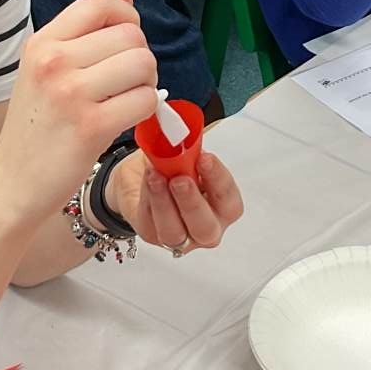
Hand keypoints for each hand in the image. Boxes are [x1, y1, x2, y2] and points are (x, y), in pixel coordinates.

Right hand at [0, 0, 157, 223]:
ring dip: (146, 83)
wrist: (13, 183)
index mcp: (42, 43)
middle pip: (130, 35)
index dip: (126, 17)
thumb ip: (86, 33)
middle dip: (140, 57)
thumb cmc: (35, 127)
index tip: (124, 42)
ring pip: (143, 64)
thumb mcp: (47, 70)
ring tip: (126, 99)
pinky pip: (144, 100)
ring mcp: (71, 93)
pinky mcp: (91, 126)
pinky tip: (125, 120)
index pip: (99, 3)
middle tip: (126, 82)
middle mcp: (54, 61)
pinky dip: (145, 110)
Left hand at [103, 147, 243, 255]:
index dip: (219, 180)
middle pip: (206, 229)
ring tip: (156, 177)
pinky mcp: (151, 235)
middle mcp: (205, 227)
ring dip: (165, 204)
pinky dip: (147, 200)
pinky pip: (149, 225)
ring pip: (175, 233)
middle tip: (180, 179)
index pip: (229, 201)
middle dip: (192, 202)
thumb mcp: (183, 154)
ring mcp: (178, 236)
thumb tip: (184, 133)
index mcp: (222, 207)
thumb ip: (189, 150)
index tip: (205, 158)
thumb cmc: (173, 168)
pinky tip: (147, 180)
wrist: (141, 177)